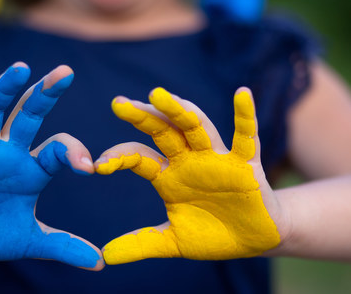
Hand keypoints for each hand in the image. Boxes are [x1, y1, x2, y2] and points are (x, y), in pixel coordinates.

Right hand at [0, 63, 103, 269]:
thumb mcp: (30, 241)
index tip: (88, 167)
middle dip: (45, 95)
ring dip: (3, 91)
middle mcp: (8, 152)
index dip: (74, 153)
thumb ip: (63, 246)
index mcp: (33, 169)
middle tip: (65, 72)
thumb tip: (100, 263)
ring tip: (20, 69)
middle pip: (28, 115)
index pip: (58, 150)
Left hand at [95, 87, 282, 263]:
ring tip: (158, 95)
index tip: (97, 166)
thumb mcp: (174, 242)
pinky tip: (242, 93)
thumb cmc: (213, 234)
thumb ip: (142, 244)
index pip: (138, 158)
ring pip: (196, 127)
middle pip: (163, 131)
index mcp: (168, 176)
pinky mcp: (245, 164)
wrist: (252, 240)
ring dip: (179, 111)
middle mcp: (188, 161)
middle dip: (142, 117)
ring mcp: (216, 159)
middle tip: (119, 103)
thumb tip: (104, 256)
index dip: (119, 158)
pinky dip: (245, 116)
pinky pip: (245, 137)